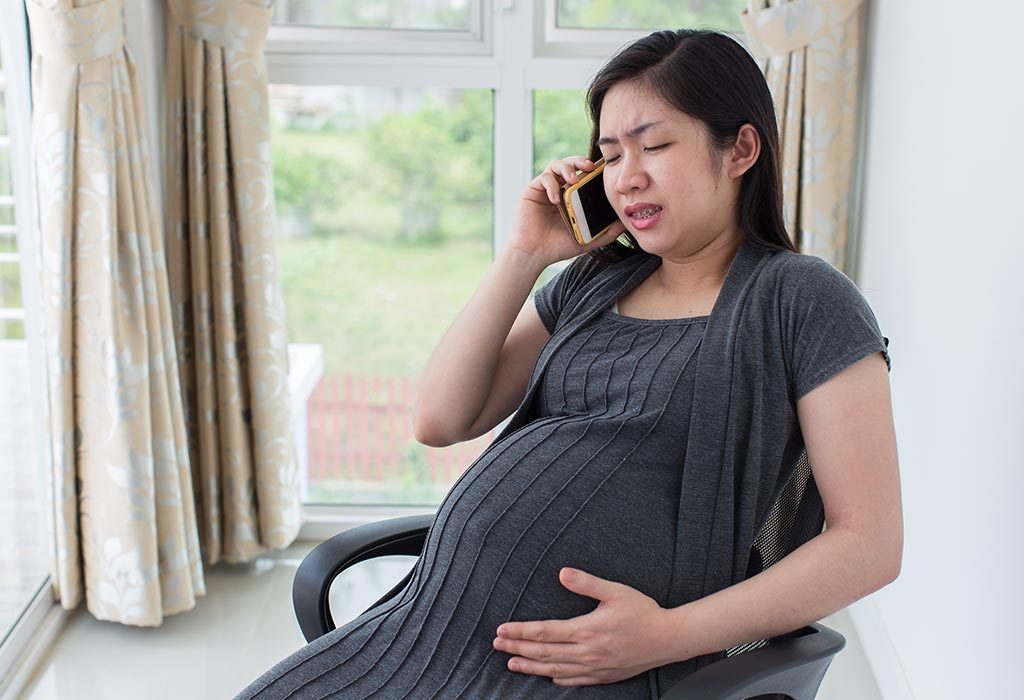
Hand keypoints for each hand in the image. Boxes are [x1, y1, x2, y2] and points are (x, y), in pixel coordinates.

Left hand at [492, 567, 676, 685]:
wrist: (668, 639)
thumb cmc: (643, 612)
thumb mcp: (615, 591)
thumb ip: (587, 583)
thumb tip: (563, 573)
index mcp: (586, 630)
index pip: (544, 632)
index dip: (520, 632)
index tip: (501, 630)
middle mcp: (587, 652)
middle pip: (544, 653)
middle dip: (517, 649)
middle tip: (497, 645)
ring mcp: (594, 668)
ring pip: (554, 670)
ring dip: (530, 667)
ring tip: (511, 664)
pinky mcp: (603, 676)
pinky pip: (574, 681)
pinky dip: (557, 678)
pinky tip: (547, 676)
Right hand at [508, 157, 625, 267]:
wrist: (534, 254)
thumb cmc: (558, 247)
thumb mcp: (588, 239)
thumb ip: (607, 232)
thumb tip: (626, 222)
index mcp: (572, 196)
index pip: (584, 175)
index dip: (593, 169)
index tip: (604, 169)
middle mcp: (559, 189)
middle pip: (571, 164)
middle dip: (580, 161)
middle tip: (590, 167)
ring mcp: (545, 189)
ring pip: (556, 165)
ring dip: (566, 168)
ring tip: (573, 179)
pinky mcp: (532, 190)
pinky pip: (544, 178)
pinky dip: (551, 185)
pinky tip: (556, 198)